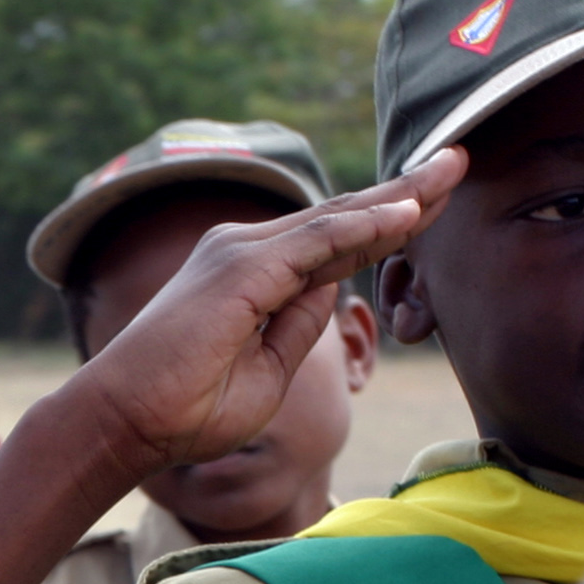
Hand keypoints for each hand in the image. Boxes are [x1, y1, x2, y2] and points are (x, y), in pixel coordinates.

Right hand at [75, 149, 464, 474]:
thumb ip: (301, 324)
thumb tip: (334, 285)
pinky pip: (320, 241)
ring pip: (336, 218)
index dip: (388, 219)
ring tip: (452, 171)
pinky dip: (367, 225)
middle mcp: (244, 250)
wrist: (124, 423)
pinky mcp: (241, 269)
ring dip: (399, 196)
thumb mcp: (268, 372)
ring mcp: (240, 253)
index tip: (437, 200)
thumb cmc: (185, 411)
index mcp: (251, 275)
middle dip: (405, 190)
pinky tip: (412, 211)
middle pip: (341, 215)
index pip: (334, 239)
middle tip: (459, 159)